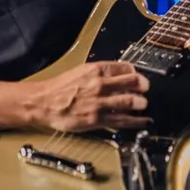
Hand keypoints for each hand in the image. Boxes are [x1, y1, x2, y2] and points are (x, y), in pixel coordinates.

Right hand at [25, 61, 150, 132]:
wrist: (43, 102)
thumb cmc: (61, 88)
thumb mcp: (82, 71)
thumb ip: (102, 73)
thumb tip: (121, 75)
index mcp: (97, 70)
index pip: (126, 68)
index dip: (136, 73)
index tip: (139, 78)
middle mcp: (100, 84)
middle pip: (133, 83)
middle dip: (144, 86)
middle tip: (145, 90)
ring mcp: (99, 103)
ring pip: (130, 102)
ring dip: (141, 104)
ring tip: (144, 105)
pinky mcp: (97, 120)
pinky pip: (122, 121)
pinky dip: (136, 121)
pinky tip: (144, 121)